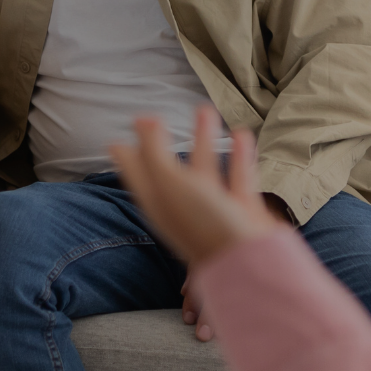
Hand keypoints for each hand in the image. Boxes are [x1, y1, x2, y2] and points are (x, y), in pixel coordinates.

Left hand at [109, 105, 280, 271]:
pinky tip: (240, 134)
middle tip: (154, 117)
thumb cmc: (205, 224)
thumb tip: (142, 120)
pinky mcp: (242, 210)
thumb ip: (154, 151)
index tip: (119, 138)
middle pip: (167, 171)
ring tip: (206, 110)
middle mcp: (184, 208)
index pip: (137, 176)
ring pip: (205, 169)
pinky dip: (238, 155)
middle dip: (161, 143)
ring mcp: (214, 210)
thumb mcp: (169, 183)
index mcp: (159, 206)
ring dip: (203, 141)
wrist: (251, 260)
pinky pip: (237, 177)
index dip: (127, 156)